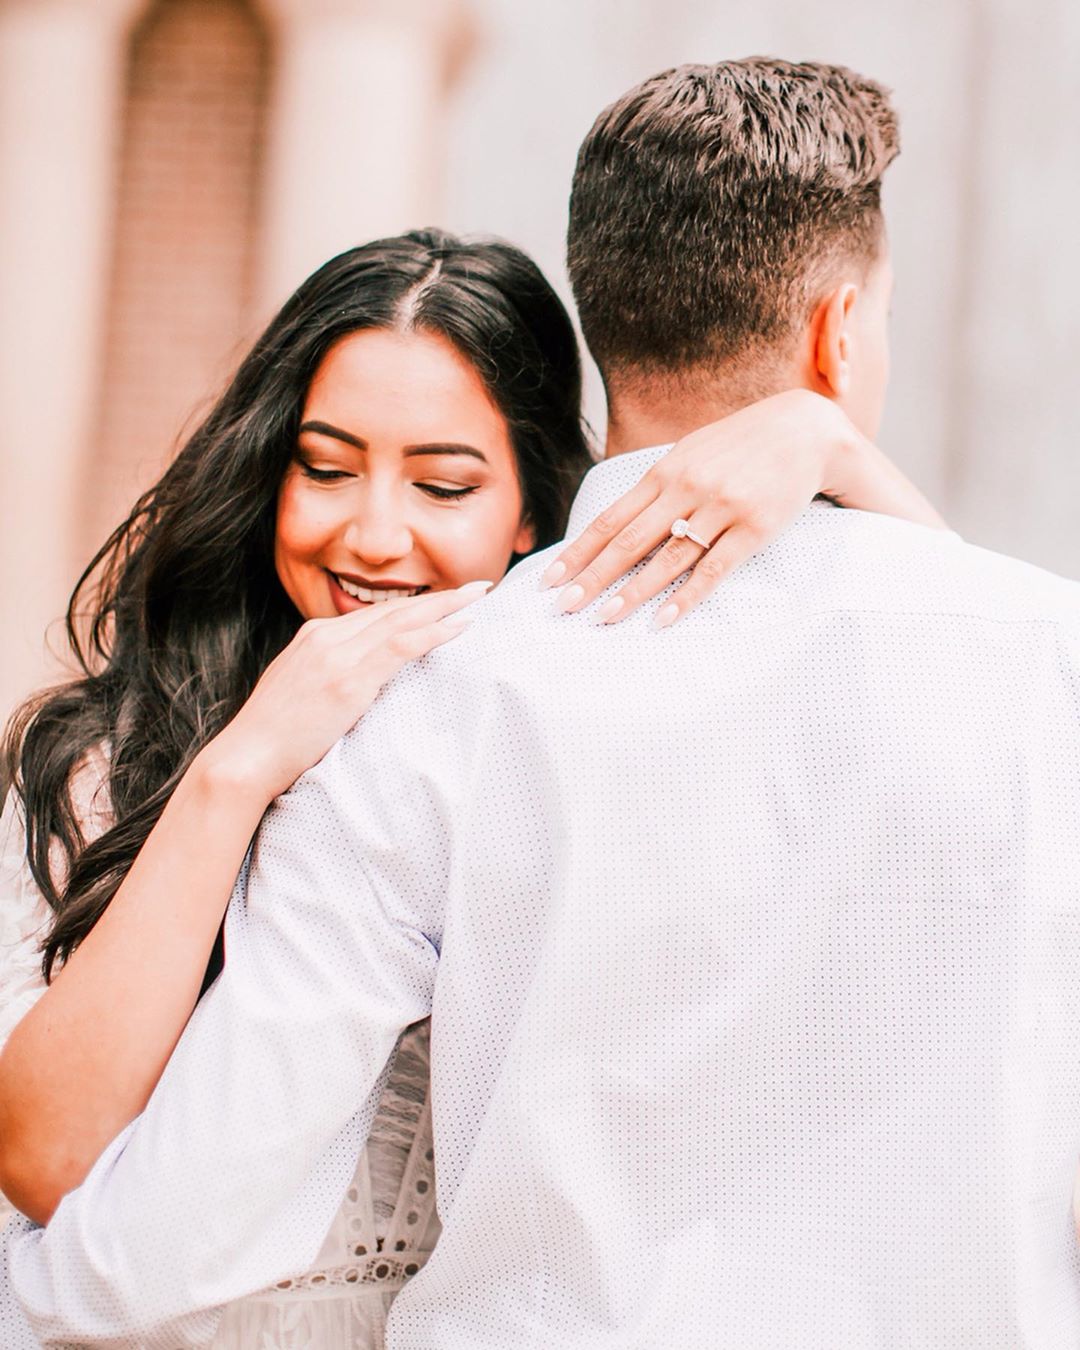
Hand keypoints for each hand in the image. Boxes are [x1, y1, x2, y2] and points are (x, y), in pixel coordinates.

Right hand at [202, 581, 491, 800]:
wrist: (246, 757)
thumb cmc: (272, 738)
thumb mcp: (301, 693)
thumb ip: (329, 677)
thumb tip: (359, 684)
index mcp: (313, 637)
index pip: (374, 614)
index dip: (413, 607)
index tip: (444, 603)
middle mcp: (325, 636)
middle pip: (392, 609)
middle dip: (438, 597)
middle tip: (476, 586)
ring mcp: (337, 655)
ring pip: (402, 619)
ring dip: (446, 606)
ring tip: (478, 597)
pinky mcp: (348, 678)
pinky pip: (401, 646)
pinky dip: (435, 632)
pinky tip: (461, 626)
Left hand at [542, 390, 855, 627]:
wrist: (804, 432)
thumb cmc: (740, 446)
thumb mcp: (691, 453)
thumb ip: (657, 486)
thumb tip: (618, 524)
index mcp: (665, 471)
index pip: (610, 519)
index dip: (578, 551)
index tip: (551, 579)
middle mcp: (687, 489)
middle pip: (629, 542)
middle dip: (592, 577)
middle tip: (563, 608)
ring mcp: (720, 508)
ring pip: (666, 559)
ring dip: (631, 593)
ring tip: (603, 619)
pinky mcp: (754, 528)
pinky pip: (713, 569)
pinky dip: (685, 597)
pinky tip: (662, 619)